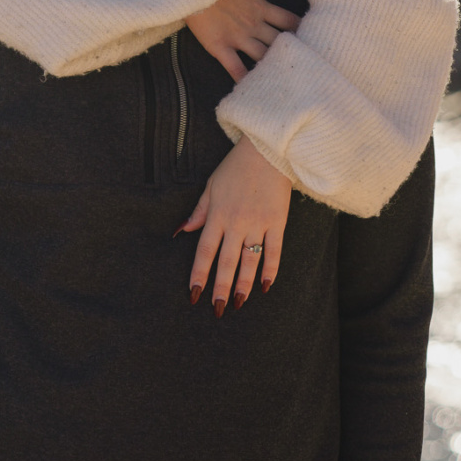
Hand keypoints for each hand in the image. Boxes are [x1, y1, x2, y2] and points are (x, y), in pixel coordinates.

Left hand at [177, 136, 292, 313]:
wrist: (267, 151)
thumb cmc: (236, 167)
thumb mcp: (211, 186)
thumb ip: (199, 211)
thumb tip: (183, 231)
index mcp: (217, 214)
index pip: (205, 251)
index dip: (199, 274)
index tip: (194, 293)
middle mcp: (236, 223)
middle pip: (226, 262)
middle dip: (220, 288)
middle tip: (217, 309)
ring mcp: (258, 224)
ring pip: (249, 261)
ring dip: (243, 284)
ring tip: (237, 303)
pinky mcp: (277, 222)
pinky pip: (274, 251)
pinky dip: (271, 269)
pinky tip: (266, 286)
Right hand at [185, 0, 300, 83]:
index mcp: (261, 6)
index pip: (288, 20)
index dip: (301, 30)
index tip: (311, 39)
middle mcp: (253, 25)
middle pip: (279, 42)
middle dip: (292, 52)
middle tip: (304, 65)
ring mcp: (238, 37)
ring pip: (262, 56)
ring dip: (272, 67)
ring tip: (285, 82)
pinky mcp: (220, 46)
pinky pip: (235, 66)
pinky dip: (244, 79)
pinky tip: (253, 91)